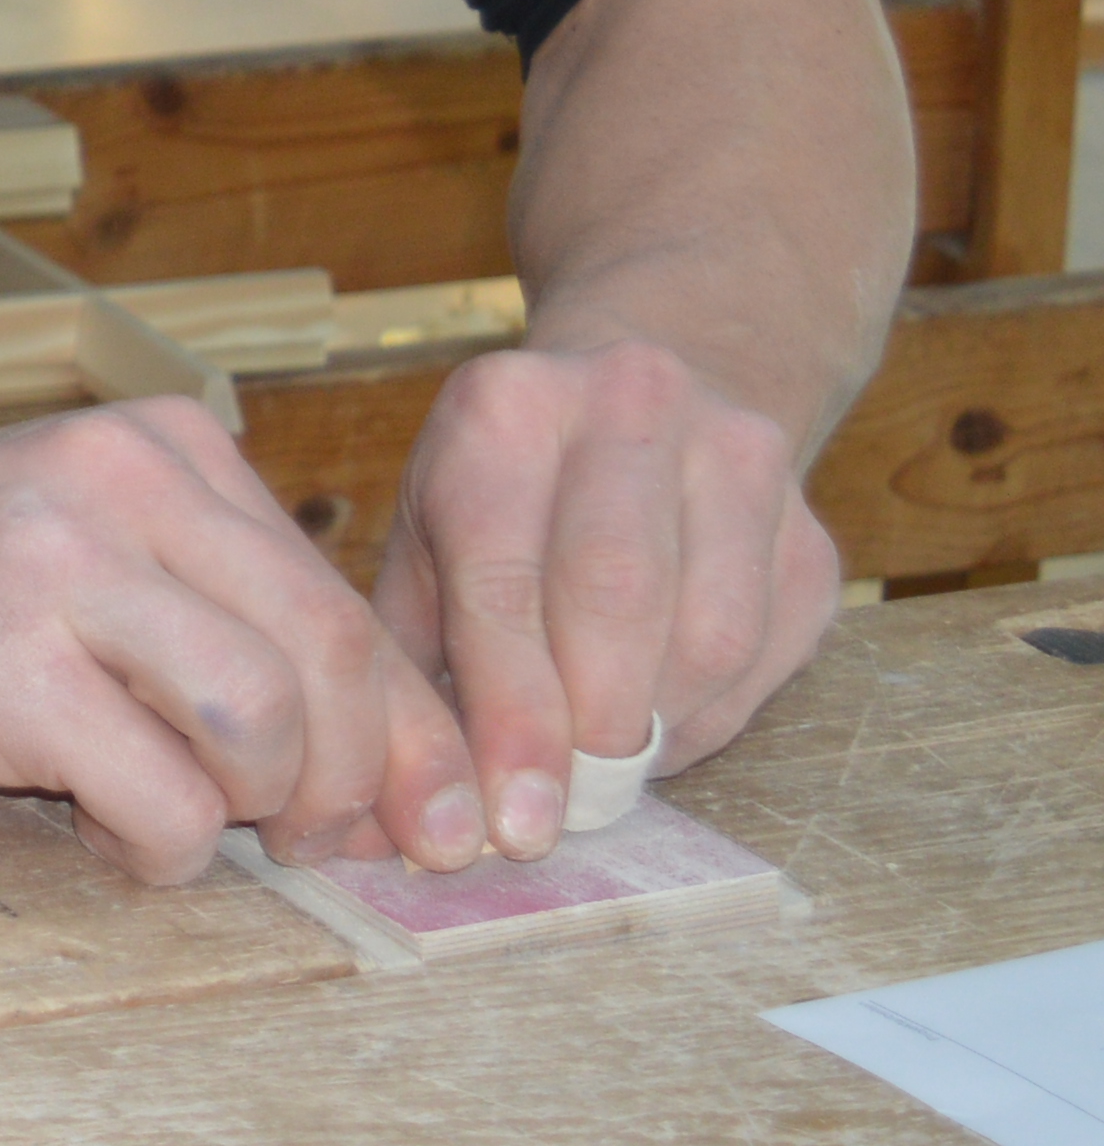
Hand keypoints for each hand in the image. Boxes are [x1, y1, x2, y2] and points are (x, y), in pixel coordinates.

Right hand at [0, 395, 472, 886]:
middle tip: (313, 846)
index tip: (429, 824)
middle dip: (352, 785)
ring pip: (264, 722)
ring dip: (244, 808)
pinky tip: (98, 831)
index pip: (345, 603)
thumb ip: (220, 615)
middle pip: (332, 658)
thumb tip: (400, 763)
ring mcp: (54, 562)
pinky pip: (162, 799)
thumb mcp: (87, 556)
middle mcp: (118, 479)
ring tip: (177, 816)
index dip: (410, 736)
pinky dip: (157, 850)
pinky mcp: (1, 661)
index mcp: (161, 447)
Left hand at [372, 327, 834, 861]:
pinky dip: (711, 717)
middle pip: (615, 599)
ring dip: (655, 732)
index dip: (508, 713)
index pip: (503, 577)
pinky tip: (663, 725)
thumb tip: (402, 814)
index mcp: (506, 407)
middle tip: (559, 812)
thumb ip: (414, 660)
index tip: (509, 817)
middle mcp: (627, 407)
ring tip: (604, 766)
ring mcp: (737, 459)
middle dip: (585, 730)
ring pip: (708, 636)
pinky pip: (771, 654)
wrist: (640, 396)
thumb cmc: (506, 494)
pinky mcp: (811, 528)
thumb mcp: (428, 538)